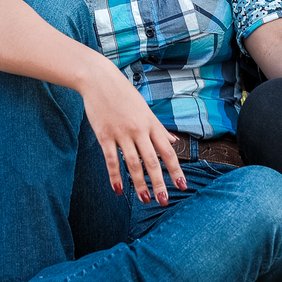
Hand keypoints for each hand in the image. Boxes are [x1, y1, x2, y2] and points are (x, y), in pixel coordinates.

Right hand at [79, 71, 186, 206]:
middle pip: (152, 161)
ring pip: (133, 164)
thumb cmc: (123, 94)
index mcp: (151, 123)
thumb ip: (159, 127)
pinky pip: (111, 160)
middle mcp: (139, 130)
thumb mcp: (145, 108)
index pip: (167, 151)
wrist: (99, 80)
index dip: (176, 170)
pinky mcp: (104, 135)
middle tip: (164, 201)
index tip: (182, 186)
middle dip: (159, 183)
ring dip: (139, 184)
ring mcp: (121, 133)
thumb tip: (174, 140)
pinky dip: (115, 176)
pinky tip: (119, 190)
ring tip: (145, 199)